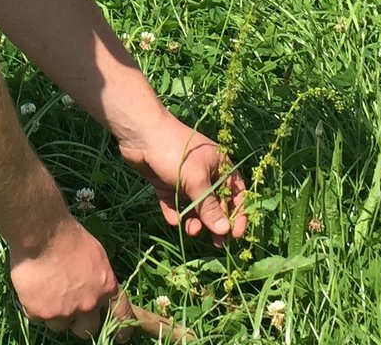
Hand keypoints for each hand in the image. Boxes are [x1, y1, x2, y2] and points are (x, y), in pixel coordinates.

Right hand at [9, 218, 137, 339]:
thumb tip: (94, 289)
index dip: (122, 330)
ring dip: (53, 312)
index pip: (122, 316)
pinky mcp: (41, 313)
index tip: (121, 337)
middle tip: (67, 307)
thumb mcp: (95, 255)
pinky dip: (33, 305)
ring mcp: (65, 311)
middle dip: (77, 323)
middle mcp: (88, 304)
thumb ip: (98, 279)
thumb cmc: (68, 236)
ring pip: (59, 325)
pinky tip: (32, 286)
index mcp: (106, 288)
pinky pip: (36, 316)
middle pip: (86, 330)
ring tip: (45, 289)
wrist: (41, 233)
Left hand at [120, 114, 247, 244]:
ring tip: (191, 231)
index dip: (239, 216)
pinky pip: (174, 202)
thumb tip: (225, 231)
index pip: (237, 195)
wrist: (141, 135)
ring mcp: (185, 179)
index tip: (236, 236)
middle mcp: (206, 174)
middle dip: (216, 223)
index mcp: (221, 167)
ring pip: (195, 206)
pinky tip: (173, 220)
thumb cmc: (176, 153)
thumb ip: (210, 207)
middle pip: (217, 204)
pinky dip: (174, 212)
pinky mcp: (167, 183)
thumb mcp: (196, 181)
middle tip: (217, 245)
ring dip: (195, 220)